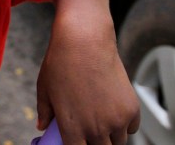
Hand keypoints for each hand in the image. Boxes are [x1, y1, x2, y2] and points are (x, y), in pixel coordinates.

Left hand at [36, 10, 140, 143]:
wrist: (84, 40)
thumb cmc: (60, 62)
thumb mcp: (44, 89)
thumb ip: (44, 112)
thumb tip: (42, 127)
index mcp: (72, 128)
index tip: (75, 141)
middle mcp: (96, 129)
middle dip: (94, 144)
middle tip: (88, 133)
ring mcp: (117, 120)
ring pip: (118, 143)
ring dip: (110, 137)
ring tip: (100, 122)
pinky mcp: (132, 109)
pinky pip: (131, 128)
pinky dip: (124, 125)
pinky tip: (113, 112)